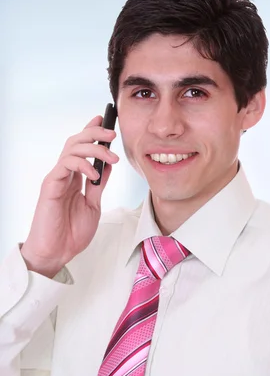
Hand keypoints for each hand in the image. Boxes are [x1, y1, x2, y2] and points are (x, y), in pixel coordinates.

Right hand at [21, 115, 118, 277]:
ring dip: (93, 148)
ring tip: (111, 155)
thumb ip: (98, 185)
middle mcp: (64, 175)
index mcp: (74, 178)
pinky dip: (82, 165)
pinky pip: (65, 165)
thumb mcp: (93, 205)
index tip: (108, 122)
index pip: (82, 148)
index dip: (92, 132)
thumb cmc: (71, 233)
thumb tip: (108, 166)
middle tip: (113, 133)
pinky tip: (94, 174)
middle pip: (76, 142)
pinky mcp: (50, 186)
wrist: (57, 252)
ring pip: (71, 149)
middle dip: (95, 133)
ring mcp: (57, 179)